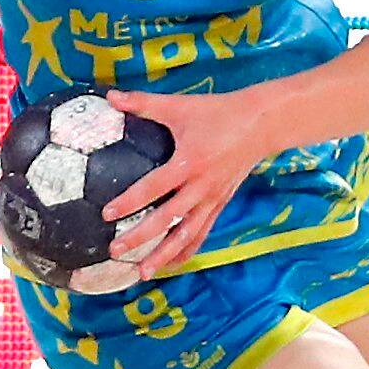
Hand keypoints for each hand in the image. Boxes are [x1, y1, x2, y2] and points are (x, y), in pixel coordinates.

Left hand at [101, 84, 282, 276]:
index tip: (107, 214)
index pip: (153, 188)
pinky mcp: (220, 204)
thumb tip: (110, 96)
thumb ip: (143, 103)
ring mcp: (212, 199)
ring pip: (186, 235)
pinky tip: (172, 264)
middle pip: (167, 220)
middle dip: (140, 237)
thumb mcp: (179, 106)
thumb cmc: (217, 113)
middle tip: (115, 249)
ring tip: (142, 272)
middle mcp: (200, 187)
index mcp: (189, 163)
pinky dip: (187, 250)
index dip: (129, 202)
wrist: (261, 124)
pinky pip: (202, 233)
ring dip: (163, 255)